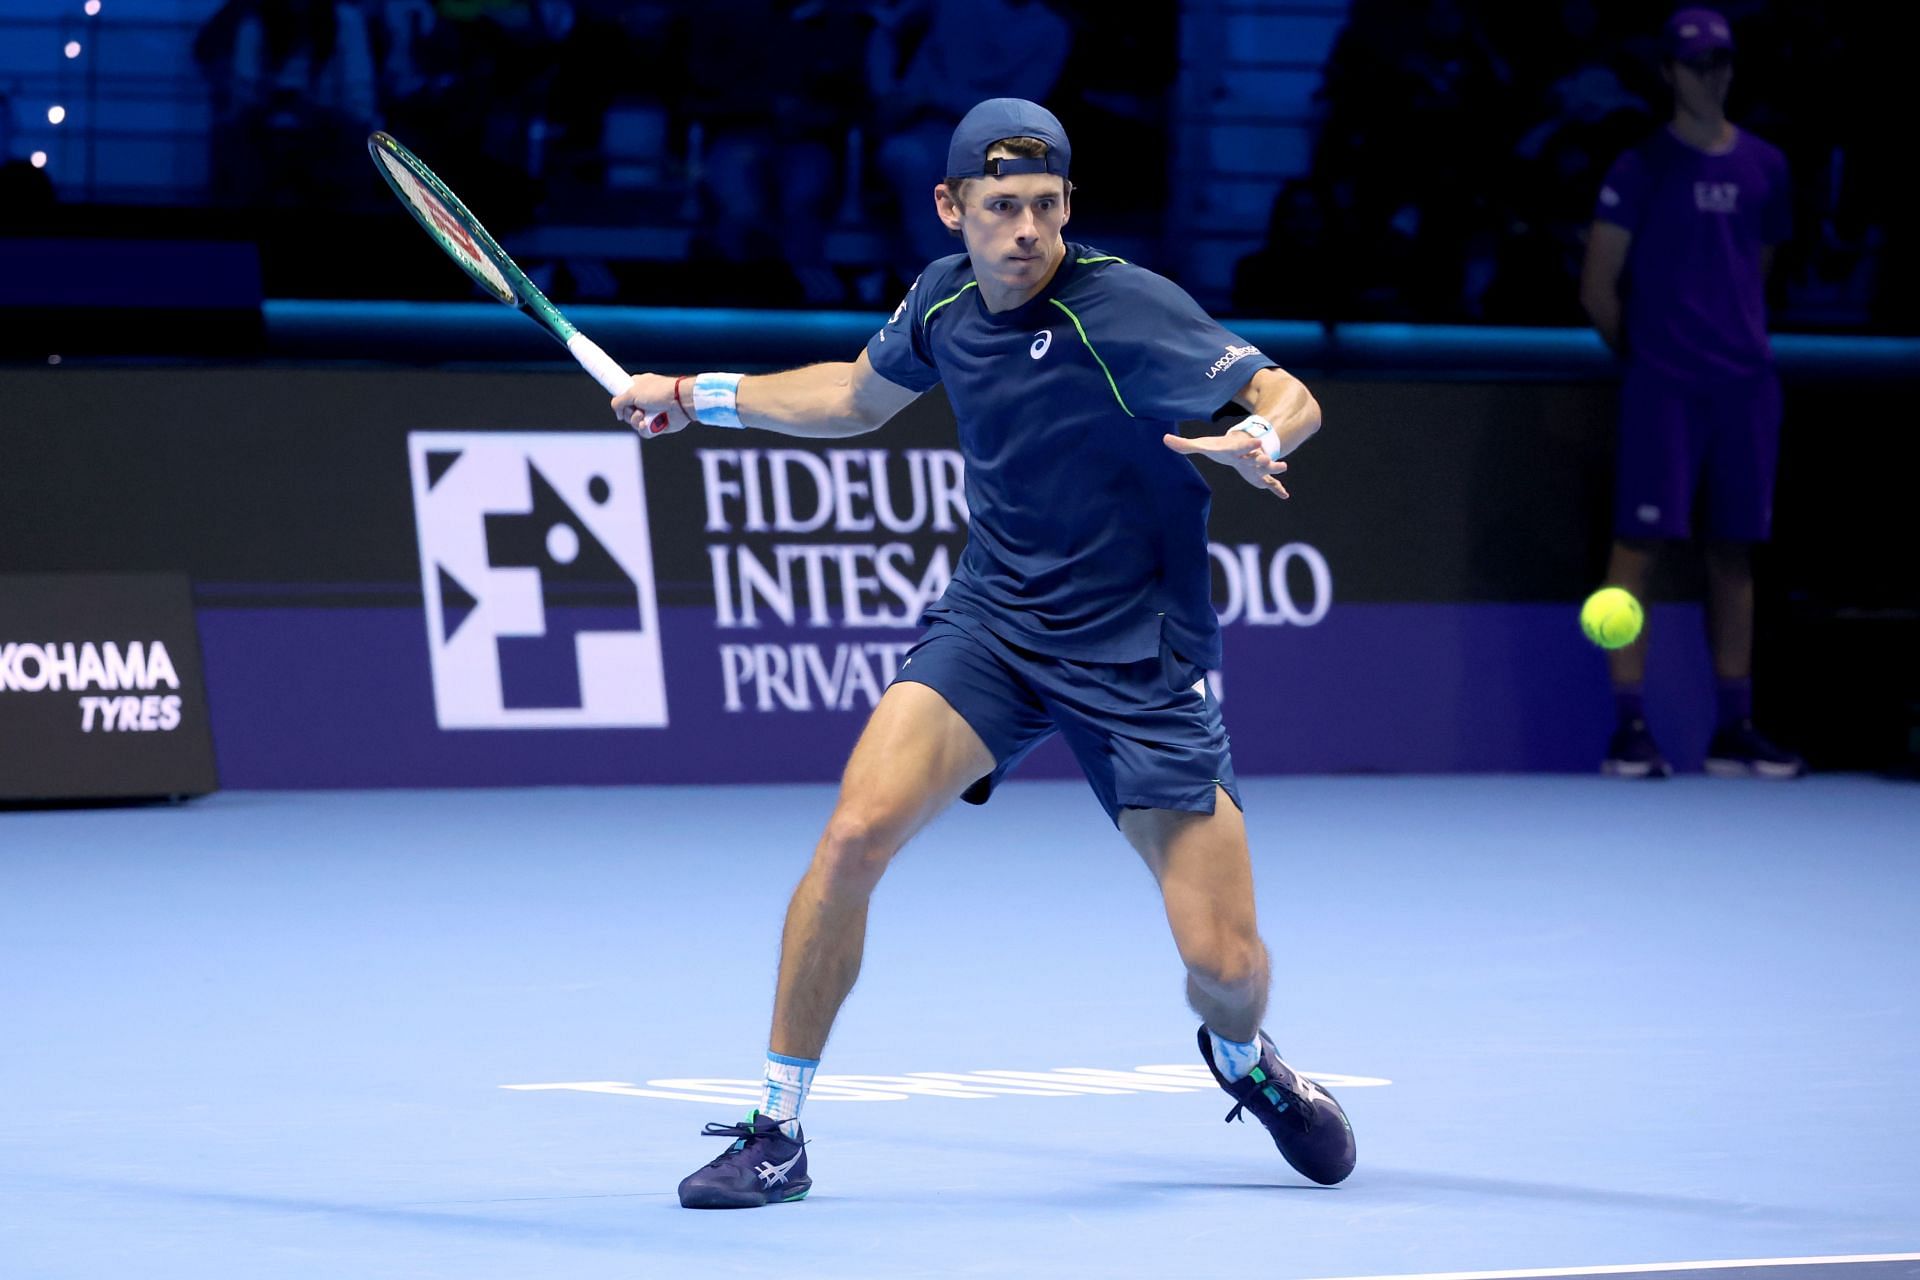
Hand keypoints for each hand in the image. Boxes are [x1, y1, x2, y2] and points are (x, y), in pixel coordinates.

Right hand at [611, 374, 693, 437]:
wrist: (680, 401)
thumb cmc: (658, 392)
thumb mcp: (632, 392)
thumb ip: (618, 402)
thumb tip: (618, 413)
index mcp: (638, 387)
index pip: (623, 396)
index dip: (620, 402)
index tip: (619, 405)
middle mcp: (643, 400)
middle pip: (626, 412)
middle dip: (628, 413)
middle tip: (636, 409)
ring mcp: (651, 413)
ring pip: (634, 423)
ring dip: (636, 420)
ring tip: (644, 415)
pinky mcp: (658, 424)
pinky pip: (644, 431)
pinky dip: (644, 429)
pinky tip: (646, 424)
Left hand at [1162, 431, 1290, 497]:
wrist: (1238, 449)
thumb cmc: (1220, 448)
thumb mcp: (1203, 446)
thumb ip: (1185, 445)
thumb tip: (1164, 439)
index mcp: (1236, 449)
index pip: (1241, 446)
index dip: (1248, 444)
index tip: (1256, 441)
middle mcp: (1248, 456)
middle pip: (1256, 456)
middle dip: (1262, 457)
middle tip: (1267, 457)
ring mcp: (1256, 467)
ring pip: (1267, 468)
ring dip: (1274, 468)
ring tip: (1283, 467)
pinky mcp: (1260, 477)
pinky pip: (1270, 483)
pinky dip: (1277, 488)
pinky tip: (1285, 495)